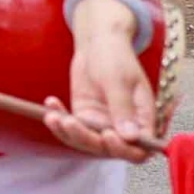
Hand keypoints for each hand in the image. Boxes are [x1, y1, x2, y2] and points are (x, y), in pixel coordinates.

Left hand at [52, 10, 164, 160]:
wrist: (98, 43)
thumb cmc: (115, 57)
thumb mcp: (119, 80)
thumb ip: (123, 108)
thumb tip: (132, 137)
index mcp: (143, 118)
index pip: (139, 149)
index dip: (124, 149)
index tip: (107, 135)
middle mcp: (123, 127)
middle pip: (108, 150)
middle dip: (88, 140)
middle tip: (71, 123)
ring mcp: (102, 125)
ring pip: (86, 143)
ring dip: (68, 133)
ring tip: (54, 117)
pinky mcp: (84, 119)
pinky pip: (70, 129)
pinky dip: (58, 121)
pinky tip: (50, 105)